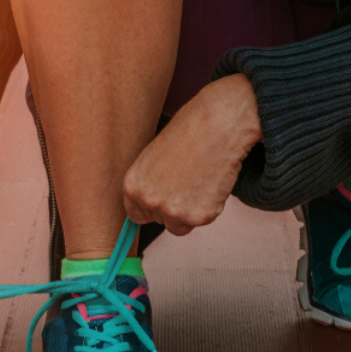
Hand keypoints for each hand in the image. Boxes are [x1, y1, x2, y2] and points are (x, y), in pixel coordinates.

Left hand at [123, 74, 261, 235]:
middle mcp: (149, 202)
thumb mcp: (154, 156)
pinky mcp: (199, 217)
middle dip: (173, 207)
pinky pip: (202, 220)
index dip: (151, 208)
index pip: (136, 214)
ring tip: (199, 182)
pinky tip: (211, 183)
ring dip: (190, 211)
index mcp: (133, 185)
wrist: (218, 126)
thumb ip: (149, 182)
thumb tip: (153, 201)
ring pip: (181, 225)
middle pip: (160, 221)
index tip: (163, 201)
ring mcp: (174, 212)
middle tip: (188, 183)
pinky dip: (209, 206)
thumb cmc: (189, 131)